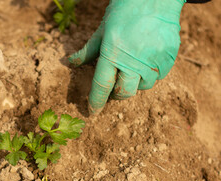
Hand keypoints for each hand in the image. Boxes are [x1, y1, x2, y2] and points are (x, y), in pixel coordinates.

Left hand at [69, 0, 183, 113]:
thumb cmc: (123, 12)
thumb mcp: (102, 30)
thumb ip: (87, 51)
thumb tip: (70, 64)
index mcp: (112, 52)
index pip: (102, 85)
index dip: (96, 101)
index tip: (92, 112)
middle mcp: (133, 59)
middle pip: (124, 92)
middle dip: (117, 94)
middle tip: (115, 85)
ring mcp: (153, 59)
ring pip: (143, 86)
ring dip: (135, 82)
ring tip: (134, 65)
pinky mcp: (168, 57)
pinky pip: (159, 76)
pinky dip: (151, 73)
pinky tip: (147, 59)